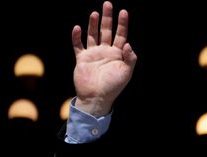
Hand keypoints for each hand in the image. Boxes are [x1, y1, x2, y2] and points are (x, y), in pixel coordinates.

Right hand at [72, 1, 136, 115]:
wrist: (96, 98)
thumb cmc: (113, 87)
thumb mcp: (126, 73)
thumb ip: (130, 58)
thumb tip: (128, 44)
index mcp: (117, 54)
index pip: (121, 35)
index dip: (122, 24)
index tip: (123, 12)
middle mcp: (105, 52)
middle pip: (106, 31)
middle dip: (107, 18)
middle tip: (107, 4)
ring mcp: (93, 54)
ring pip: (93, 35)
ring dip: (93, 24)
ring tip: (94, 13)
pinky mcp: (81, 59)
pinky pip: (78, 45)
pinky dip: (76, 37)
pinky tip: (78, 28)